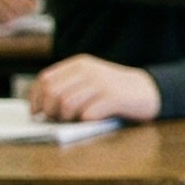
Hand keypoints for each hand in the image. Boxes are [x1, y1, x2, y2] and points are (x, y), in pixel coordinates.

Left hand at [29, 55, 160, 122]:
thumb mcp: (90, 78)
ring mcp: (101, 84)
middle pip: (53, 93)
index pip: (45, 79)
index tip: (36, 112)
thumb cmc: (114, 90)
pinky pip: (87, 114)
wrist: (149, 90)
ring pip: (66, 104)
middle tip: (58, 119)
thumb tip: (40, 105)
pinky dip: (85, 121)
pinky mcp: (113, 99)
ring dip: (67, 118)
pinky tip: (93, 119)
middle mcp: (89, 71)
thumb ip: (67, 85)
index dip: (36, 98)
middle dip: (50, 110)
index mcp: (80, 64)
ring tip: (76, 119)